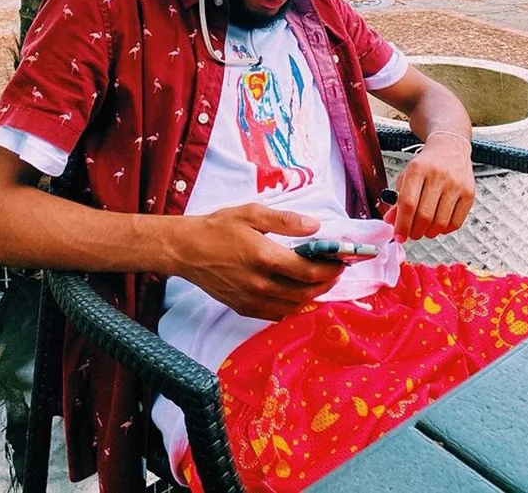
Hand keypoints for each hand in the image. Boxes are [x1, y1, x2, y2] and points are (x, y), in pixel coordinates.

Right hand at [167, 203, 343, 320]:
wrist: (186, 250)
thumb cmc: (219, 227)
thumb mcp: (252, 213)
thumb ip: (286, 221)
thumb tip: (316, 226)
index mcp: (265, 257)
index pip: (309, 272)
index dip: (331, 269)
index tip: (341, 261)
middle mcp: (261, 284)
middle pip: (306, 293)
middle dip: (326, 283)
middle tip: (335, 271)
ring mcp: (252, 300)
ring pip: (293, 307)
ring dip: (311, 296)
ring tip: (319, 281)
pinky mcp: (243, 308)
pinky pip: (276, 314)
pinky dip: (292, 306)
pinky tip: (295, 292)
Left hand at [383, 136, 474, 241]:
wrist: (450, 147)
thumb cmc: (426, 164)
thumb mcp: (407, 176)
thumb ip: (398, 200)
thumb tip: (391, 222)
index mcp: (418, 169)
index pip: (408, 204)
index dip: (402, 224)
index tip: (398, 236)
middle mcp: (438, 175)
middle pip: (424, 215)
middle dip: (415, 232)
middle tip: (411, 235)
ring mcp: (456, 184)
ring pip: (440, 222)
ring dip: (429, 233)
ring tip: (424, 230)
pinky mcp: (469, 193)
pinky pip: (456, 222)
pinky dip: (445, 230)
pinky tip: (438, 225)